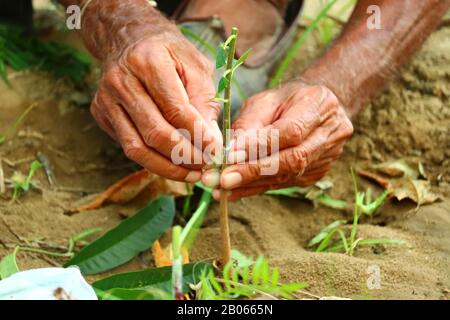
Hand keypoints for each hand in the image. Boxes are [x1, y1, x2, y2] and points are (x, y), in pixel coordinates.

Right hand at [86, 2, 221, 181]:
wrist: (129, 39)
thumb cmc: (169, 53)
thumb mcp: (196, 65)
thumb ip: (204, 100)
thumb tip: (210, 140)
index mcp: (147, 61)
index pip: (175, 109)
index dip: (198, 135)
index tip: (217, 151)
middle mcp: (121, 81)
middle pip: (154, 133)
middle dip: (185, 156)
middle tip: (207, 166)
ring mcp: (106, 100)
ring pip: (136, 148)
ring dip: (167, 167)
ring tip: (192, 173)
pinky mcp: (101, 114)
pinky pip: (128, 146)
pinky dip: (153, 160)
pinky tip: (174, 164)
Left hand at [202, 80, 352, 199]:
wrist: (316, 107)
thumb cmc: (286, 99)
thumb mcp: (266, 100)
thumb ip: (250, 124)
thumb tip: (230, 152)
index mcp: (319, 105)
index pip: (290, 132)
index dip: (260, 147)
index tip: (230, 157)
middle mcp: (329, 133)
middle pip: (292, 159)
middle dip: (254, 171)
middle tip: (223, 180)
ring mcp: (327, 157)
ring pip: (288, 176)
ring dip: (253, 184)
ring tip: (223, 188)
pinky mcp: (317, 173)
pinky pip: (285, 183)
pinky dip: (259, 187)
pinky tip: (237, 190)